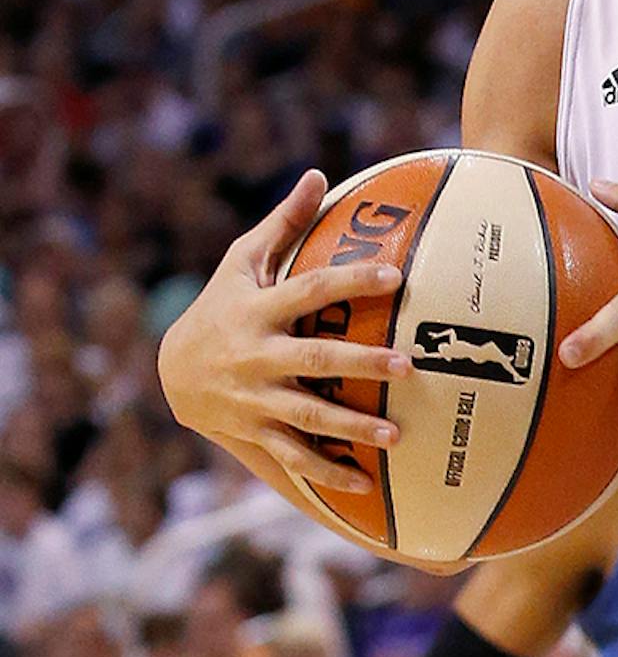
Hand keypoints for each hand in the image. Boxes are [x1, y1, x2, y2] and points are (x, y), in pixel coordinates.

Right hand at [157, 171, 412, 494]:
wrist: (171, 373)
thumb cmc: (221, 306)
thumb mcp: (241, 263)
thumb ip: (284, 223)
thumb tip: (317, 174)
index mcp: (260, 311)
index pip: (311, 289)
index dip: (351, 281)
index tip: (396, 276)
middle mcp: (257, 357)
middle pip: (314, 359)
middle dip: (360, 363)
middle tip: (408, 365)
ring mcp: (256, 400)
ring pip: (307, 416)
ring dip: (351, 428)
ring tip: (397, 434)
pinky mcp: (256, 432)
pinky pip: (295, 455)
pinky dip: (329, 471)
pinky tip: (368, 483)